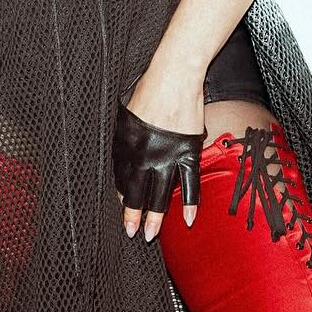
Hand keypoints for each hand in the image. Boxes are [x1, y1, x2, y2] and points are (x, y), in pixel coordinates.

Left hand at [112, 96, 203, 242]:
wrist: (173, 77)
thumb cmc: (148, 89)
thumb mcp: (125, 114)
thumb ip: (125, 137)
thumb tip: (125, 157)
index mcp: (125, 146)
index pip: (120, 178)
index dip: (121, 194)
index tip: (123, 204)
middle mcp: (144, 156)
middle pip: (136, 193)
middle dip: (132, 215)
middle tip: (131, 232)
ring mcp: (167, 157)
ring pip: (160, 195)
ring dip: (155, 218)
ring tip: (151, 234)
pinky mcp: (188, 153)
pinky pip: (190, 184)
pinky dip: (191, 204)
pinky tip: (189, 220)